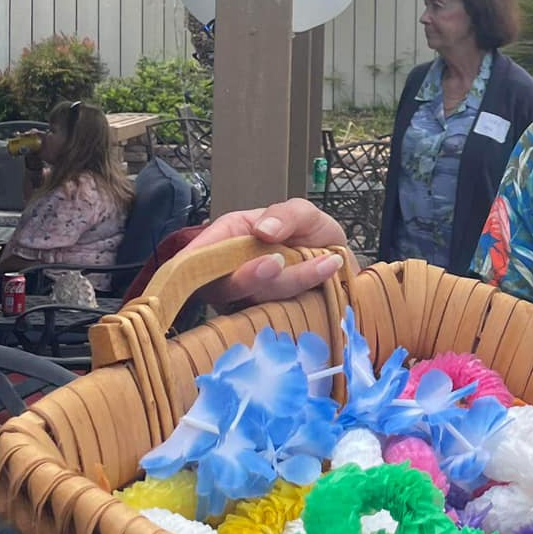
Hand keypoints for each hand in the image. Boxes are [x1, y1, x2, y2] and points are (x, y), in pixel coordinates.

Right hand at [181, 197, 348, 308]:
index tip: (207, 265)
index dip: (191, 265)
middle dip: (248, 278)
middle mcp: (231, 273)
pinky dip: (307, 290)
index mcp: (227, 238)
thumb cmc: (311, 235)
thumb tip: (263, 230)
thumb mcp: (303, 213)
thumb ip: (286, 215)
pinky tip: (329, 268)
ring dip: (292, 280)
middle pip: (222, 287)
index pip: (195, 255)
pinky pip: (281, 314)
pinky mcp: (270, 320)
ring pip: (257, 300)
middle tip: (276, 262)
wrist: (341, 262)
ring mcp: (248, 300)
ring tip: (324, 260)